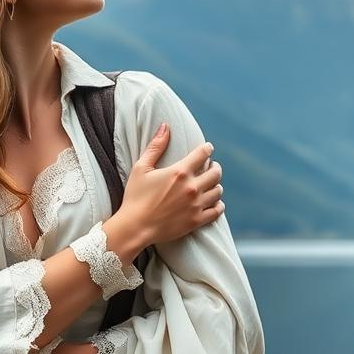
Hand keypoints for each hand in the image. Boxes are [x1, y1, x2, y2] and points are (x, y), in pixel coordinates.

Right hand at [120, 125, 223, 245]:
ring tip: (211, 185)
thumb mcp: (141, 168)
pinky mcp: (196, 221)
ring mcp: (196, 205)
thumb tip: (165, 126)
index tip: (207, 148)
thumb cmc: (135, 197)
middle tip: (211, 167)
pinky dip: (218, 205)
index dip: (207, 149)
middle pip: (216, 172)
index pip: (203, 154)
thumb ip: (155, 147)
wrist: (135, 227)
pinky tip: (214, 202)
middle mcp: (192, 187)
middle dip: (215, 167)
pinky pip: (217, 211)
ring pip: (218, 191)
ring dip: (216, 185)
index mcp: (179, 172)